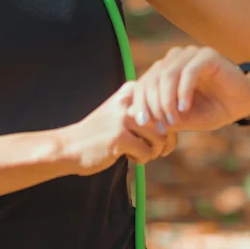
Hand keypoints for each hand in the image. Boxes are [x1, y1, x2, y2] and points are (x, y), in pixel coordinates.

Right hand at [60, 81, 177, 175]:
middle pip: (168, 121)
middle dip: (168, 140)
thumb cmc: (102, 133)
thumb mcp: (123, 113)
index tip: (162, 137)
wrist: (69, 147)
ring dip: (155, 151)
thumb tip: (180, 122)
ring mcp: (123, 118)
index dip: (171, 124)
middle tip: (159, 151)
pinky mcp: (119, 137)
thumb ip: (148, 112)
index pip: (167, 104)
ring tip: (143, 154)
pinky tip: (130, 158)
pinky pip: (146, 152)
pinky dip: (142, 159)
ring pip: (160, 137)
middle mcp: (129, 100)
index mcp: (132, 90)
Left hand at [131, 46, 249, 133]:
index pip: (143, 83)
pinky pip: (189, 71)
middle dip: (153, 105)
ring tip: (173, 119)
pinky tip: (185, 107)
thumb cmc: (211, 110)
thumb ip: (159, 116)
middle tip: (161, 125)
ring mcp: (191, 54)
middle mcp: (175, 58)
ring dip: (167, 100)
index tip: (143, 123)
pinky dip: (183, 91)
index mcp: (165, 70)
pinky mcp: (207, 55)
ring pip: (167, 74)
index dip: (139, 102)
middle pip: (153, 78)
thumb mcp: (182, 118)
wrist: (242, 104)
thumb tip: (131, 116)